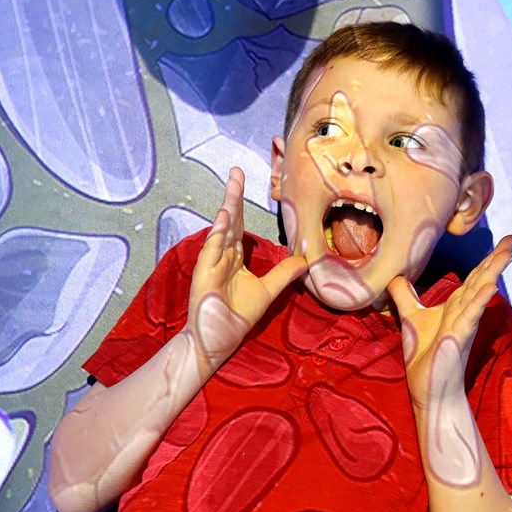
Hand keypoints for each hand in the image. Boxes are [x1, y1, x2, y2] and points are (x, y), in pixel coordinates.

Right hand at [188, 167, 306, 371]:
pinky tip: (225, 217)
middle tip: (237, 171)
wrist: (216, 339)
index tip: (245, 182)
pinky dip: (219, 233)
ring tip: (234, 185)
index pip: (240, 226)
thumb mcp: (267, 291)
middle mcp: (222, 256)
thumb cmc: (235, 317)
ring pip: (222, 230)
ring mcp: (212, 263)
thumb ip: (284, 273)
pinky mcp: (205, 274)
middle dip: (234, 196)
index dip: (243, 205)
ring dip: (228, 208)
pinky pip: (213, 250)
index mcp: (235, 258)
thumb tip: (306, 259)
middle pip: (230, 221)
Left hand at [388, 235, 511, 406]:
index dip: (487, 259)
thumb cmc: (425, 357)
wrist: (430, 391)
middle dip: (497, 259)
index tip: (504, 241)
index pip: (474, 278)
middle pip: (482, 280)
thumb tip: (395, 274)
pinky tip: (491, 287)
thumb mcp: (410, 318)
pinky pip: (470, 316)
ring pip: (479, 293)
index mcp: (456, 307)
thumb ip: (405, 296)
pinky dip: (479, 301)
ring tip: (507, 253)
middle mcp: (464, 312)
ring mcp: (463, 325)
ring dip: (492, 273)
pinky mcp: (457, 339)